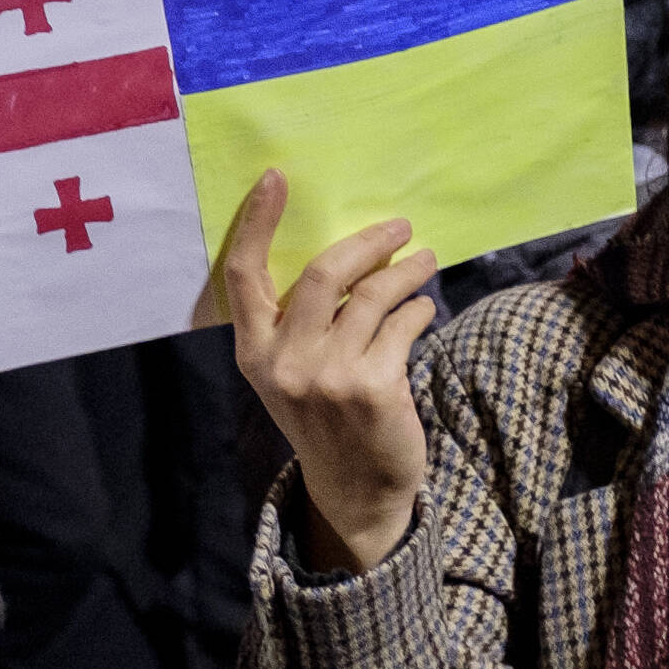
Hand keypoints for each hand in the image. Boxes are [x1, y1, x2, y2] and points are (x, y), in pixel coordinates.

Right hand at [218, 170, 435, 573]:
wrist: (354, 490)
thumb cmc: (324, 420)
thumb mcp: (290, 376)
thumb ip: (298, 324)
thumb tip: (343, 254)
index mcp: (255, 354)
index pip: (245, 276)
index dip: (257, 222)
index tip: (275, 177)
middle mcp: (286, 363)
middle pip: (324, 272)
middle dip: (368, 240)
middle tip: (400, 226)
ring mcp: (329, 377)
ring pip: (373, 295)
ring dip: (407, 269)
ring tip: (424, 260)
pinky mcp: (374, 388)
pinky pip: (403, 325)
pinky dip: (418, 310)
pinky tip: (423, 311)